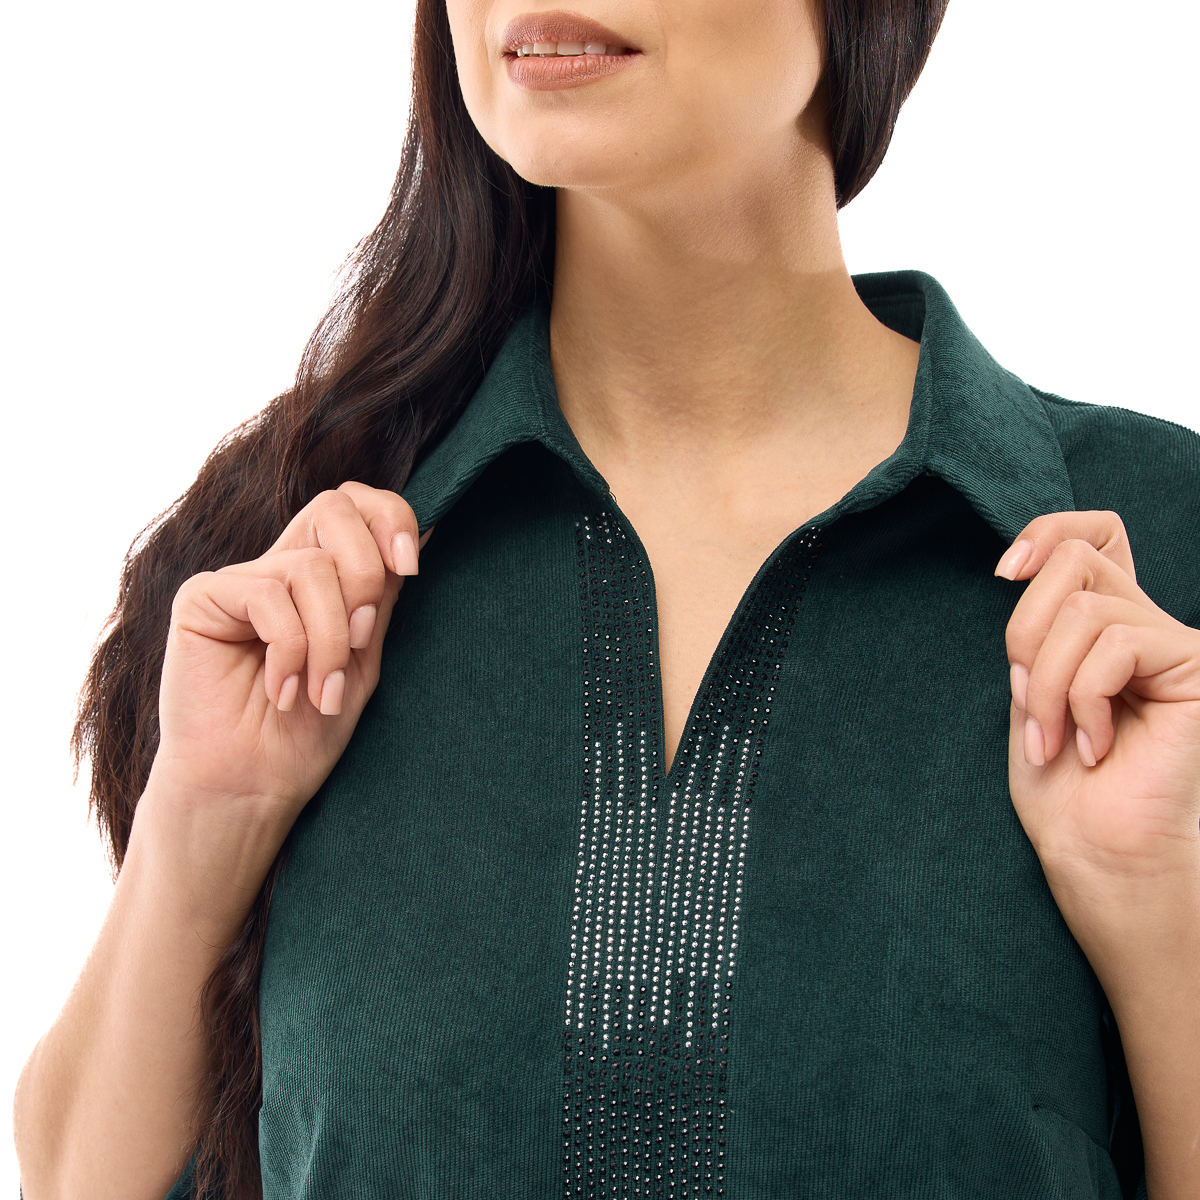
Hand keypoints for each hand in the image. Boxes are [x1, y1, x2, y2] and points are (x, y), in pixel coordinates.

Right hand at [146, 483, 430, 840]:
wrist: (254, 785)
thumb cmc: (308, 731)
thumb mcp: (363, 657)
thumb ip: (382, 596)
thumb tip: (427, 525)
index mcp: (323, 575)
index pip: (356, 504)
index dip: (390, 517)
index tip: (411, 566)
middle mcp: (281, 566)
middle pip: (335, 506)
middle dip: (366, 572)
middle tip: (359, 639)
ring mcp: (240, 580)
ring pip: (312, 566)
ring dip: (329, 639)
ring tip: (319, 691)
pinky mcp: (202, 598)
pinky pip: (269, 595)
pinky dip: (289, 649)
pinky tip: (281, 690)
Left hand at [998, 511, 1199, 880]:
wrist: (1093, 848)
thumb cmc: (1058, 783)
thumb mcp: (1029, 688)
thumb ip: (1036, 628)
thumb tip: (1024, 568)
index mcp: (1105, 623)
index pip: (1093, 533)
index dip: (1046, 531)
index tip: (1003, 573)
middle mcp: (1145, 622)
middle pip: (1073, 562)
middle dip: (1025, 633)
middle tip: (1026, 701)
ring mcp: (1174, 643)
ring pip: (1083, 611)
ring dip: (1048, 684)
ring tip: (1052, 739)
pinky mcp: (1197, 666)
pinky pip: (1115, 645)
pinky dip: (1084, 698)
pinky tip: (1094, 746)